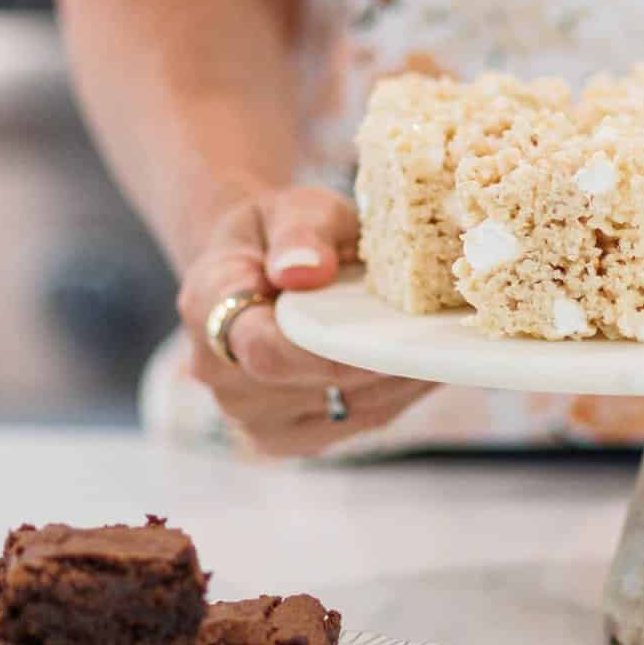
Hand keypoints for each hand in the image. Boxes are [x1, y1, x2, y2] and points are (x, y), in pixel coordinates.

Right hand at [176, 188, 436, 454]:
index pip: (263, 349)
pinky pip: (357, 422)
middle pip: (310, 385)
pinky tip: (422, 363)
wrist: (261, 266)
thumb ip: (300, 232)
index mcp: (206, 306)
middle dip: (378, 360)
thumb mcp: (292, 207)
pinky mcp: (287, 437)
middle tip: (436, 335)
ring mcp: (249, 413)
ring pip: (346, 408)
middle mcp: (216, 371)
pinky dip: (398, 394)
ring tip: (437, 343)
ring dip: (398, 379)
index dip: (326, 351)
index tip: (385, 335)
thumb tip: (305, 271)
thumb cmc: (281, 231)